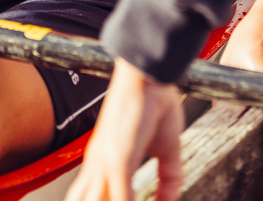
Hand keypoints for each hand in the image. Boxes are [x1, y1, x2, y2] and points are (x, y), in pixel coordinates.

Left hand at [67, 60, 184, 200]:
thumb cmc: (155, 102)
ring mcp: (104, 165)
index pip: (90, 199)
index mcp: (103, 163)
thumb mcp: (168, 147)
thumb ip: (169, 176)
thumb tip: (172, 200)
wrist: (149, 75)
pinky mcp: (117, 161)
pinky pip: (119, 199)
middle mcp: (97, 167)